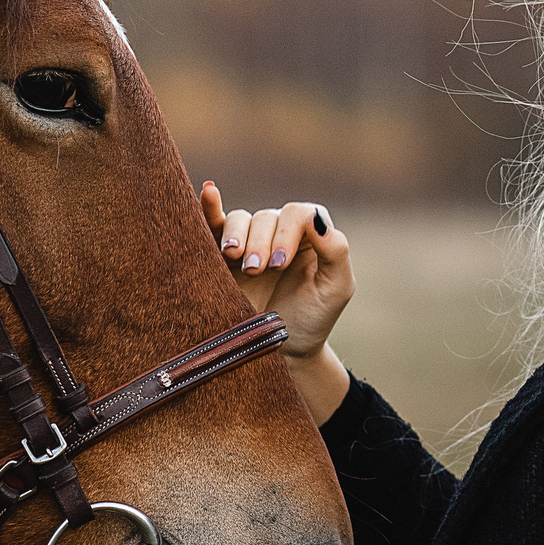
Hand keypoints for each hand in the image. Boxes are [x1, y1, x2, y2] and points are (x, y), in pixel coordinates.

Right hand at [200, 182, 352, 423]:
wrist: (280, 352)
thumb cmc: (313, 319)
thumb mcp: (336, 289)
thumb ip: (335, 251)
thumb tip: (315, 217)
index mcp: (311, 237)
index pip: (299, 214)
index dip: (288, 232)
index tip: (280, 264)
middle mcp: (280, 233)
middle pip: (267, 216)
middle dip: (261, 241)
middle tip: (257, 271)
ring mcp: (251, 242)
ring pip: (240, 219)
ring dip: (236, 235)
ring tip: (234, 257)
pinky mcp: (223, 256)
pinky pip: (215, 223)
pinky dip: (209, 207)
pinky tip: (207, 192)